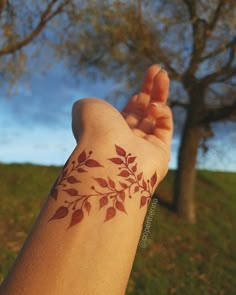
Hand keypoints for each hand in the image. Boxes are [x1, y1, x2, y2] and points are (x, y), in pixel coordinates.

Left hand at [72, 65, 172, 182]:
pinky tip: (153, 107)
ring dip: (160, 94)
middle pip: (144, 112)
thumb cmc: (95, 129)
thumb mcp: (86, 107)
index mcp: (110, 132)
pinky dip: (162, 112)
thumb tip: (96, 106)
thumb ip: (92, 103)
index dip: (137, 97)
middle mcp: (127, 140)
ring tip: (163, 74)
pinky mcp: (161, 152)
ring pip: (156, 116)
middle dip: (152, 90)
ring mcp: (144, 147)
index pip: (129, 113)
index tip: (144, 79)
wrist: (108, 157)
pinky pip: (164, 127)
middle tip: (158, 70)